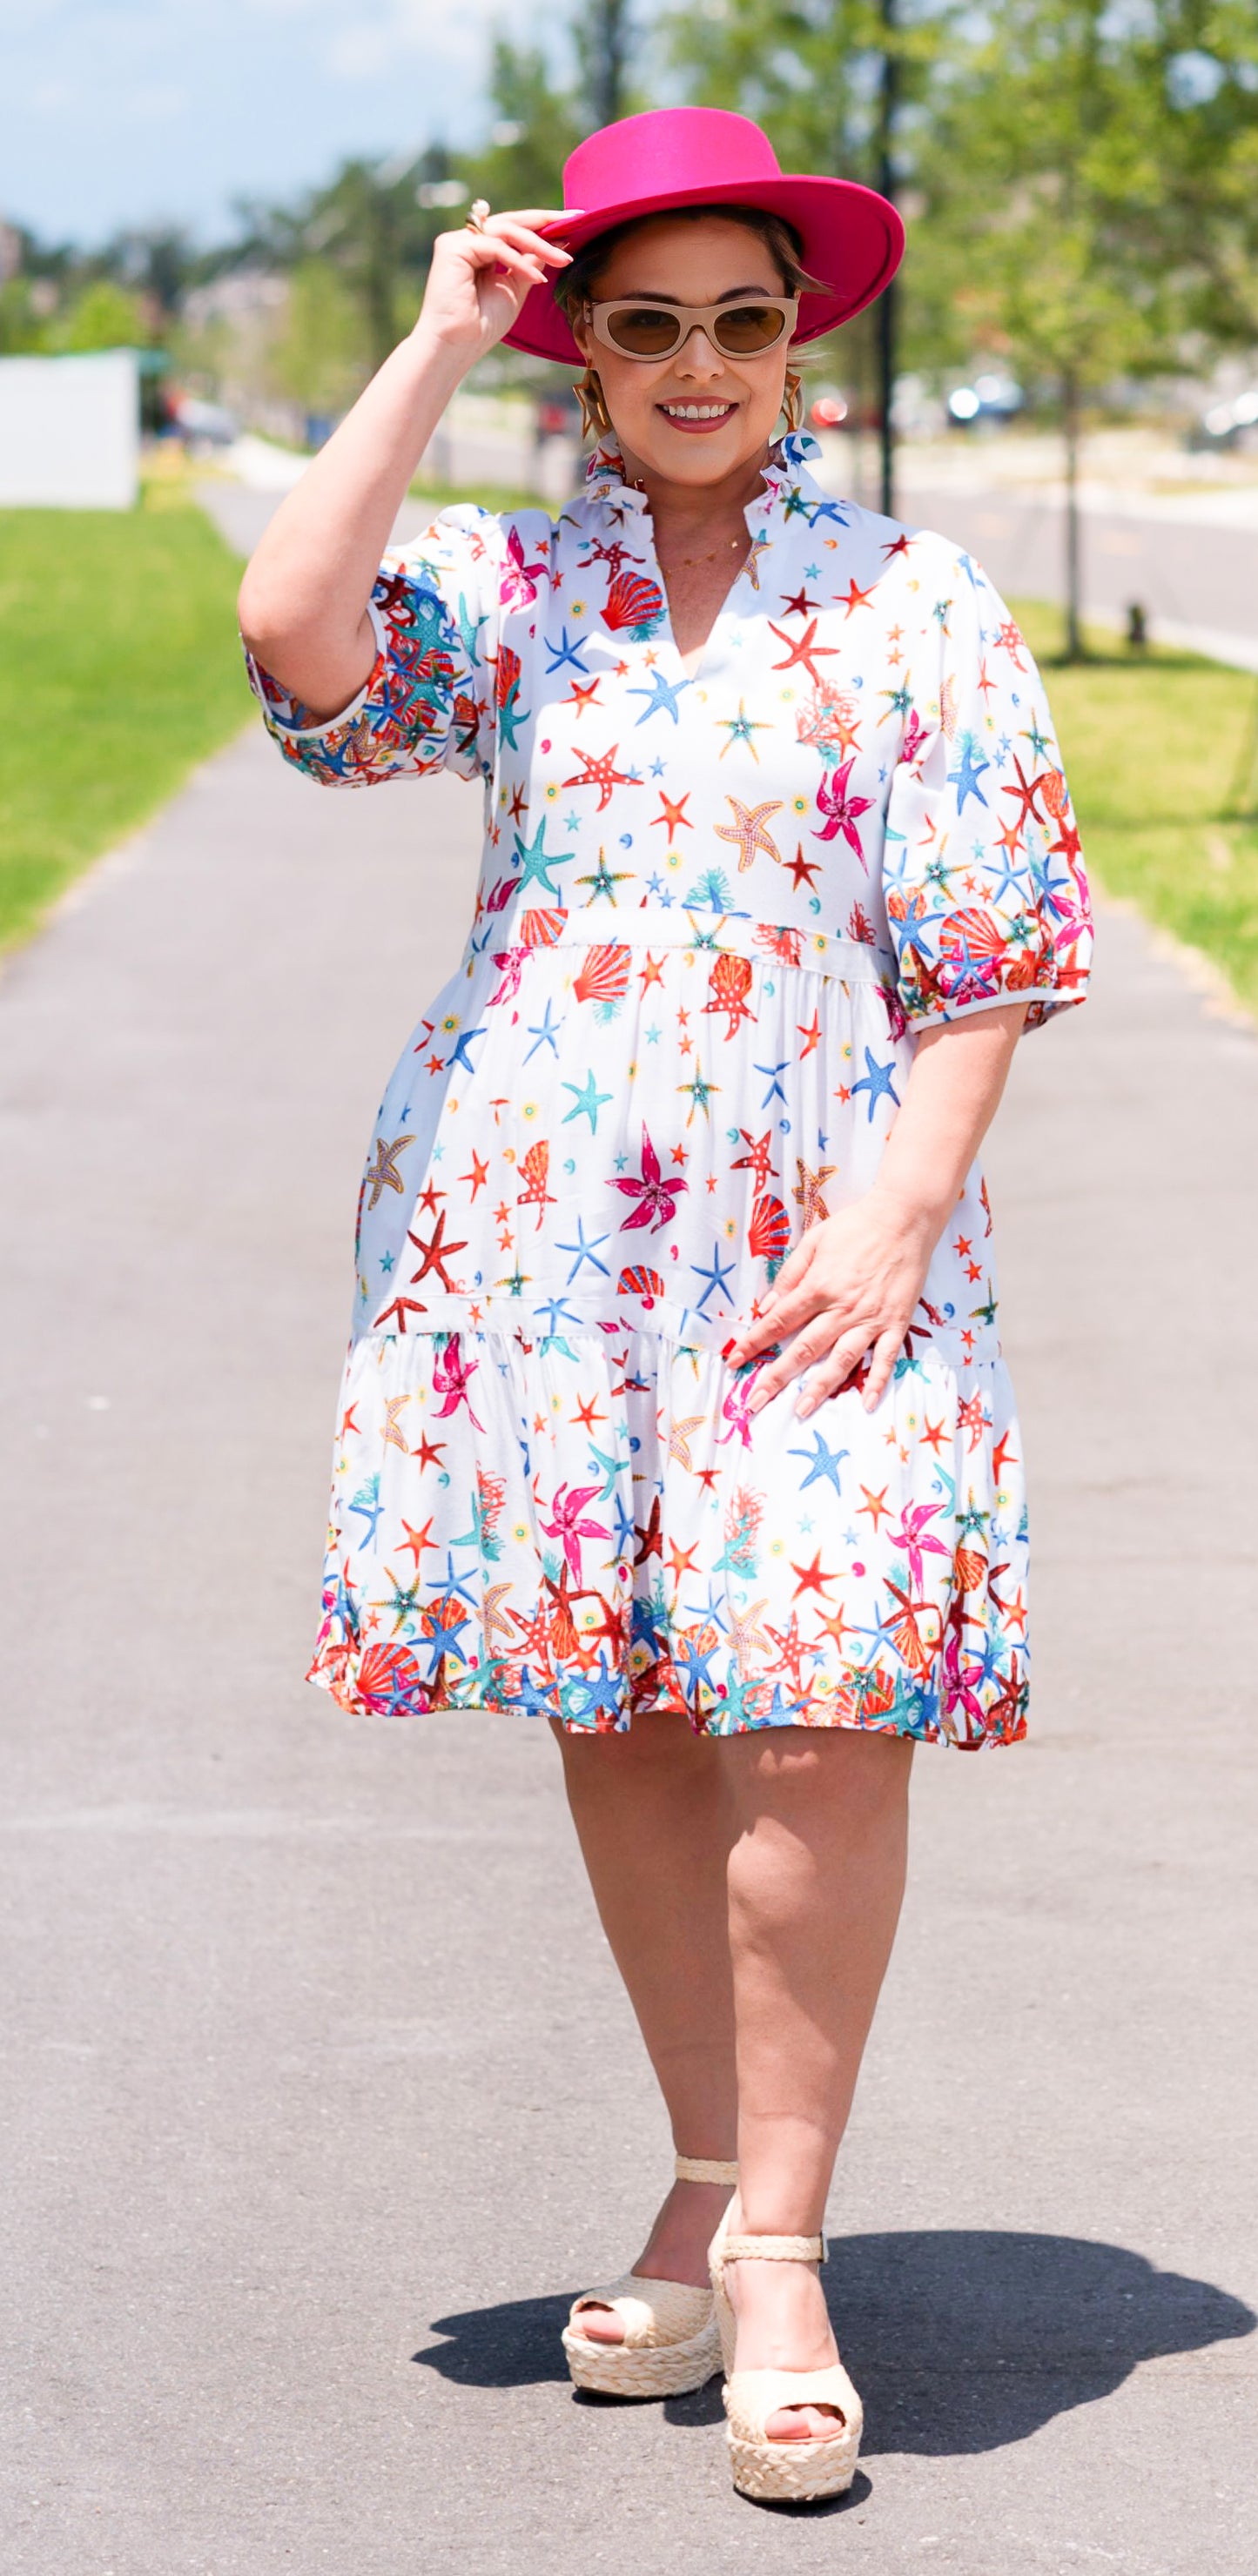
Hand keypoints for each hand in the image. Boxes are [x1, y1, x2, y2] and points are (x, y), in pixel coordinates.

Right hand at [414, 207, 581, 363]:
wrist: (455, 347)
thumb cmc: (481, 326)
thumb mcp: (515, 289)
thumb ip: (529, 264)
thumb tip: (554, 245)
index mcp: (480, 249)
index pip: (514, 229)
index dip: (542, 224)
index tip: (573, 222)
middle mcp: (467, 241)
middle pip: (511, 222)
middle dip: (545, 221)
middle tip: (575, 220)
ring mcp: (458, 241)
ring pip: (506, 230)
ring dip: (538, 244)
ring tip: (563, 261)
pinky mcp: (452, 247)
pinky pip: (496, 246)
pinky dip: (518, 261)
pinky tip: (536, 279)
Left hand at [725, 1186, 939, 1417]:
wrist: (905, 1217)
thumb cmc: (856, 1226)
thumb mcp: (814, 1240)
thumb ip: (790, 1275)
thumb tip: (767, 1306)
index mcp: (818, 1286)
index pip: (778, 1321)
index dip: (754, 1343)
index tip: (735, 1361)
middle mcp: (842, 1308)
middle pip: (803, 1349)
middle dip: (776, 1377)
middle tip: (756, 1402)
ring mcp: (870, 1318)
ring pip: (841, 1360)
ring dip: (819, 1388)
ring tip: (801, 1411)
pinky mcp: (896, 1322)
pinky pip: (885, 1358)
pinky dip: (876, 1382)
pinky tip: (866, 1403)